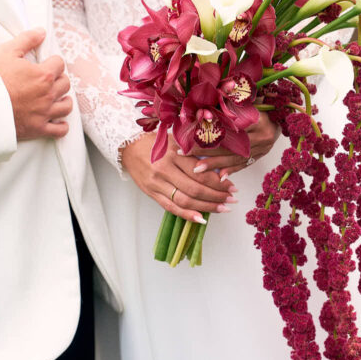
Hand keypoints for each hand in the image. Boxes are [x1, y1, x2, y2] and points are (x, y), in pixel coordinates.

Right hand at [0, 28, 72, 140]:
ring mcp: (44, 113)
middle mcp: (48, 95)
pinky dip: (61, 126)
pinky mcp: (38, 129)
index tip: (46, 64)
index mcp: (43, 75)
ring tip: (55, 97)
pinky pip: (59, 131)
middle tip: (48, 79)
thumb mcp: (7, 51)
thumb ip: (27, 39)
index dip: (52, 62)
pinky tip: (57, 121)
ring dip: (63, 100)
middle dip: (58, 80)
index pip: (59, 64)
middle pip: (65, 84)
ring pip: (66, 106)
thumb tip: (41, 32)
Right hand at [121, 132, 236, 222]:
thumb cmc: (155, 142)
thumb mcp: (176, 141)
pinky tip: (201, 219)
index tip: (232, 186)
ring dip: (206, 207)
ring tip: (222, 209)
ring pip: (185, 200)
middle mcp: (165, 169)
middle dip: (216, 197)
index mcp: (174, 153)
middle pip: (195, 189)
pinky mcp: (151, 193)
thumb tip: (219, 170)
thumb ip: (195, 154)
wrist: (128, 145)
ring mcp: (156, 183)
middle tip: (231, 200)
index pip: (201, 172)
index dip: (219, 182)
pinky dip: (187, 215)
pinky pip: (171, 208)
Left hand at [192, 111, 280, 177]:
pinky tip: (219, 177)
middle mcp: (262, 136)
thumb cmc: (263, 103)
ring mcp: (263, 148)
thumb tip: (204, 110)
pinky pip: (244, 165)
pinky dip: (231, 170)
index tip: (190, 135)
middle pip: (230, 146)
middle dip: (206, 151)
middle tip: (186, 154)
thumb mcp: (249, 99)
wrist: (284, 114)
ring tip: (196, 169)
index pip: (230, 128)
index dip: (210, 132)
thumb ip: (231, 104)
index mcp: (259, 120)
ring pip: (235, 158)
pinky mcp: (261, 155)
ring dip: (215, 165)